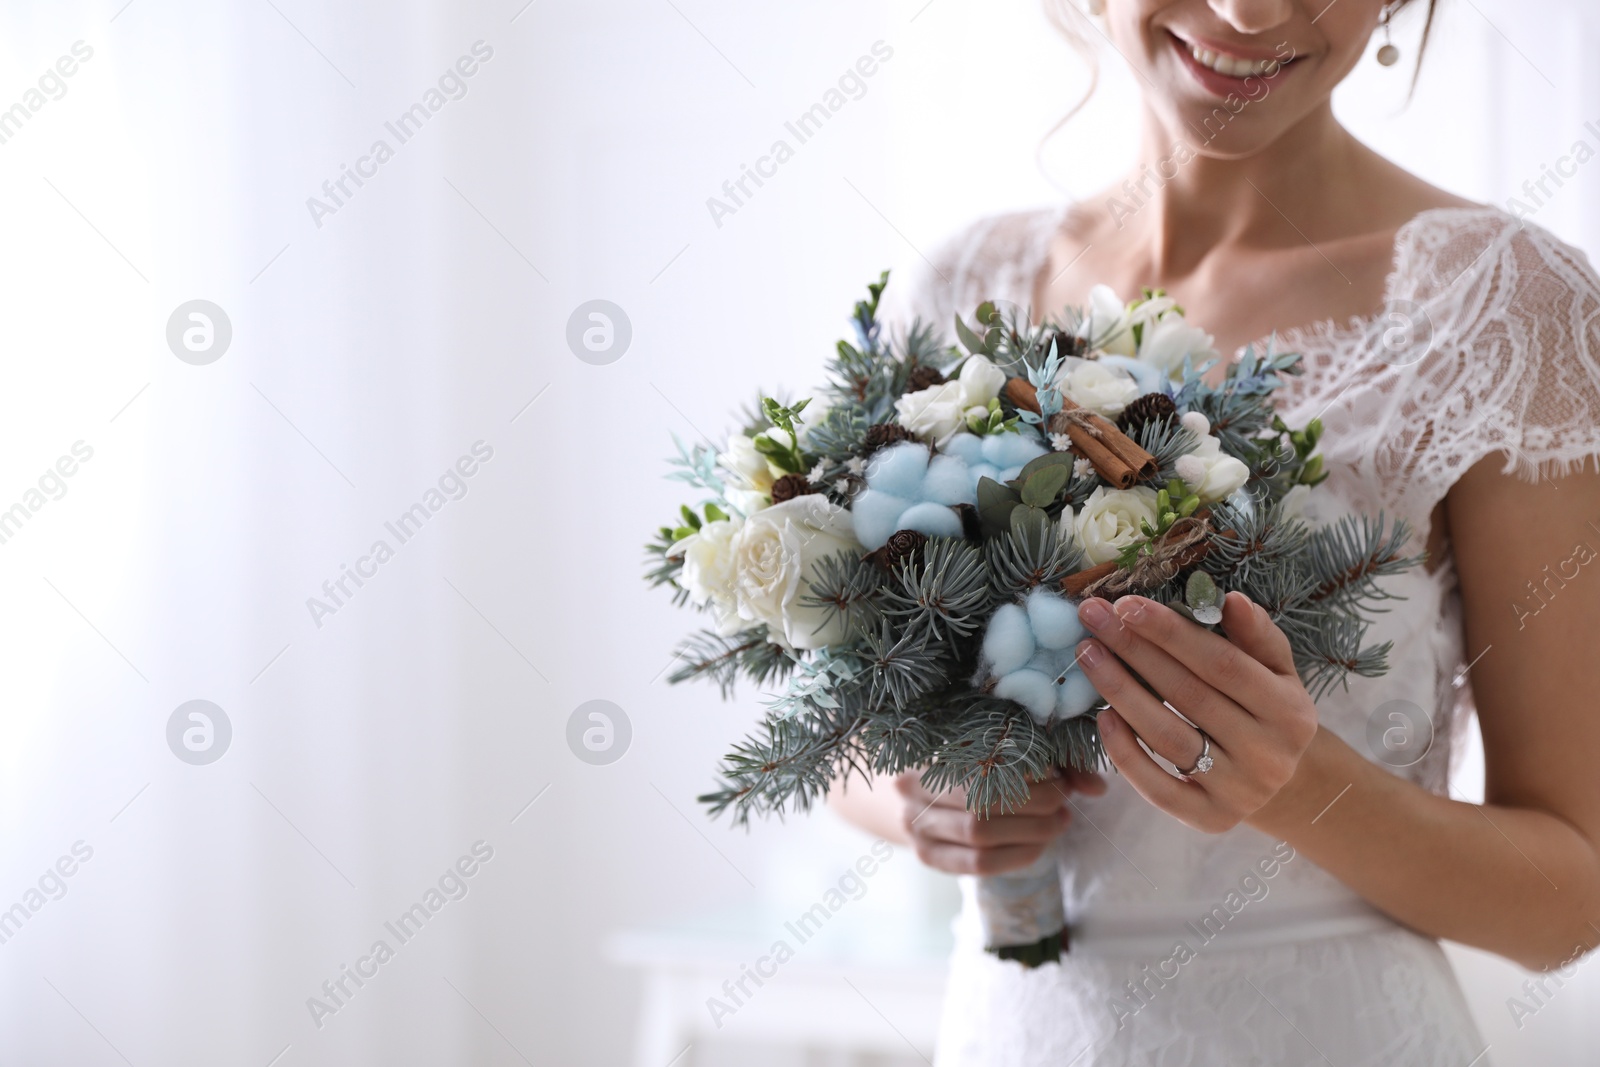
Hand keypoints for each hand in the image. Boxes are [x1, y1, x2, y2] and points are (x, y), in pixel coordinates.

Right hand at [893, 767, 1105, 874]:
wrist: (912, 792)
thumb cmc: (962, 763)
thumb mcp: (995, 747)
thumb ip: (1046, 760)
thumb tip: (1097, 788)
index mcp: (928, 749)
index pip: (981, 762)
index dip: (1025, 772)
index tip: (1057, 773)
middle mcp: (912, 788)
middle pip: (981, 805)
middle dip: (1034, 806)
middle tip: (1064, 801)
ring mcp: (916, 826)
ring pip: (980, 837)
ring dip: (1030, 833)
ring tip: (1058, 822)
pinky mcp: (928, 856)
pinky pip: (977, 865)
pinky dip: (1015, 857)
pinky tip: (1037, 846)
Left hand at [1074, 589, 1317, 833]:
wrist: (1287, 785)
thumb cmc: (1268, 710)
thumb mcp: (1276, 671)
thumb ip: (1256, 635)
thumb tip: (1231, 600)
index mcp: (1290, 710)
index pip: (1221, 663)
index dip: (1171, 632)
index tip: (1125, 604)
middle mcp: (1269, 755)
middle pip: (1188, 695)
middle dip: (1134, 651)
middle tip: (1092, 618)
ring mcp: (1240, 792)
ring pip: (1168, 738)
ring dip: (1120, 692)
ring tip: (1088, 656)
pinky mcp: (1211, 820)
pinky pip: (1159, 789)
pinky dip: (1126, 753)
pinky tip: (1103, 717)